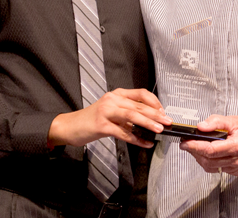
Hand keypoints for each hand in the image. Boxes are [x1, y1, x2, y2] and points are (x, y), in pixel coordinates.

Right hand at [48, 88, 172, 149]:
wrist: (70, 126)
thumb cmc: (91, 120)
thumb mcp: (110, 112)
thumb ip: (127, 114)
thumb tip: (148, 121)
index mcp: (116, 94)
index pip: (140, 93)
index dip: (154, 102)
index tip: (163, 111)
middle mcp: (112, 100)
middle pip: (138, 105)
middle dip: (156, 114)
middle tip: (168, 121)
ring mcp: (106, 111)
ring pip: (132, 116)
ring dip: (148, 123)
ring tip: (159, 129)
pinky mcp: (101, 125)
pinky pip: (123, 132)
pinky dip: (136, 139)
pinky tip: (145, 143)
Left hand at [179, 114, 237, 175]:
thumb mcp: (235, 120)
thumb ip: (216, 122)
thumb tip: (200, 127)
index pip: (210, 150)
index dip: (194, 147)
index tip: (185, 143)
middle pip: (208, 161)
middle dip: (194, 153)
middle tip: (186, 144)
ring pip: (212, 167)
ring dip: (201, 158)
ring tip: (196, 147)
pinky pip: (220, 169)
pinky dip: (212, 162)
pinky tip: (210, 153)